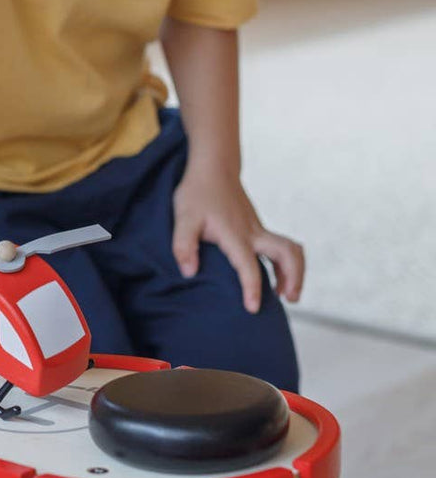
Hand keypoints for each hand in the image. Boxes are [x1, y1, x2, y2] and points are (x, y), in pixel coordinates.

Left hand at [172, 167, 303, 313]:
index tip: (253, 308)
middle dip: (294, 278)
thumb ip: (183, 245)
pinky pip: (281, 248)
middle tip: (290, 300)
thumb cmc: (197, 193)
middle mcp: (253, 233)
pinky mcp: (258, 230)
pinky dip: (286, 265)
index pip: (248, 265)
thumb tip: (189, 272)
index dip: (252, 287)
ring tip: (288, 295)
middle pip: (288, 253)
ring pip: (290, 250)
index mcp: (235, 234)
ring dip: (295, 272)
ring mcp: (258, 230)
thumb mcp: (183, 218)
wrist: (214, 168)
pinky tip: (277, 280)